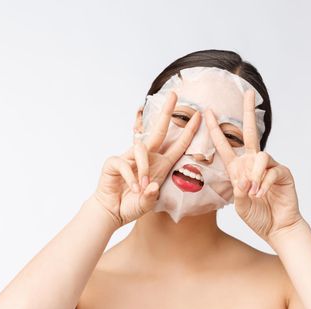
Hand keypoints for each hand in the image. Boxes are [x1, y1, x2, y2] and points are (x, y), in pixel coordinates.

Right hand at [93, 91, 200, 227]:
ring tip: (143, 186)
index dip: (188, 132)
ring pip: (141, 148)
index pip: (177, 145)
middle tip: (174, 95)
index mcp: (160, 165)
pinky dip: (131, 177)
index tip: (198, 116)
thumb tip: (152, 186)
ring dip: (144, 167)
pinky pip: (125, 163)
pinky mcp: (115, 162)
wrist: (111, 212)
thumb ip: (150, 197)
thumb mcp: (146, 204)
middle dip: (166, 112)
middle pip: (158, 130)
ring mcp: (129, 157)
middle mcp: (147, 158)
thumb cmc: (131, 206)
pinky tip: (133, 188)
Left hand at [205, 90, 303, 242]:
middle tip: (248, 92)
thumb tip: (242, 180)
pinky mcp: (283, 173)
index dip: (216, 129)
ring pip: (261, 156)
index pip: (226, 145)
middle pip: (251, 132)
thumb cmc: (258, 217)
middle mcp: (253, 163)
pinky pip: (272, 171)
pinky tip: (261, 194)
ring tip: (253, 192)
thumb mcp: (240, 206)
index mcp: (239, 168)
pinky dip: (264, 183)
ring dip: (255, 174)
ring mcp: (270, 166)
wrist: (278, 229)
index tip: (208, 112)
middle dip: (248, 111)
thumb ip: (238, 193)